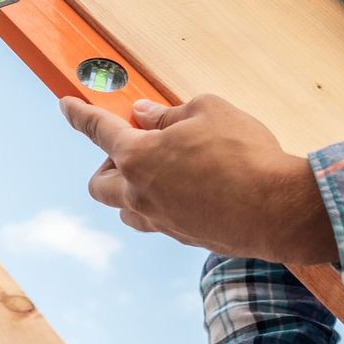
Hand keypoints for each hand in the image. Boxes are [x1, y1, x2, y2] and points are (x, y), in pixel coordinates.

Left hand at [59, 93, 337, 263]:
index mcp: (139, 156)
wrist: (278, 209)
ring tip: (163, 171)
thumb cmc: (244, 152)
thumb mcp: (208, 110)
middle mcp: (141, 193)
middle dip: (107, 163)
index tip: (65, 105)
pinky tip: (192, 190)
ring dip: (130, 189)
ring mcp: (161, 221)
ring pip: (124, 209)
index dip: (79, 114)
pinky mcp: (185, 238)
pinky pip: (158, 221)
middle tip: (135, 146)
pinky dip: (162, 203)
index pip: (98, 130)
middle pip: (98, 183)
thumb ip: (169, 113)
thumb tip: (144, 116)